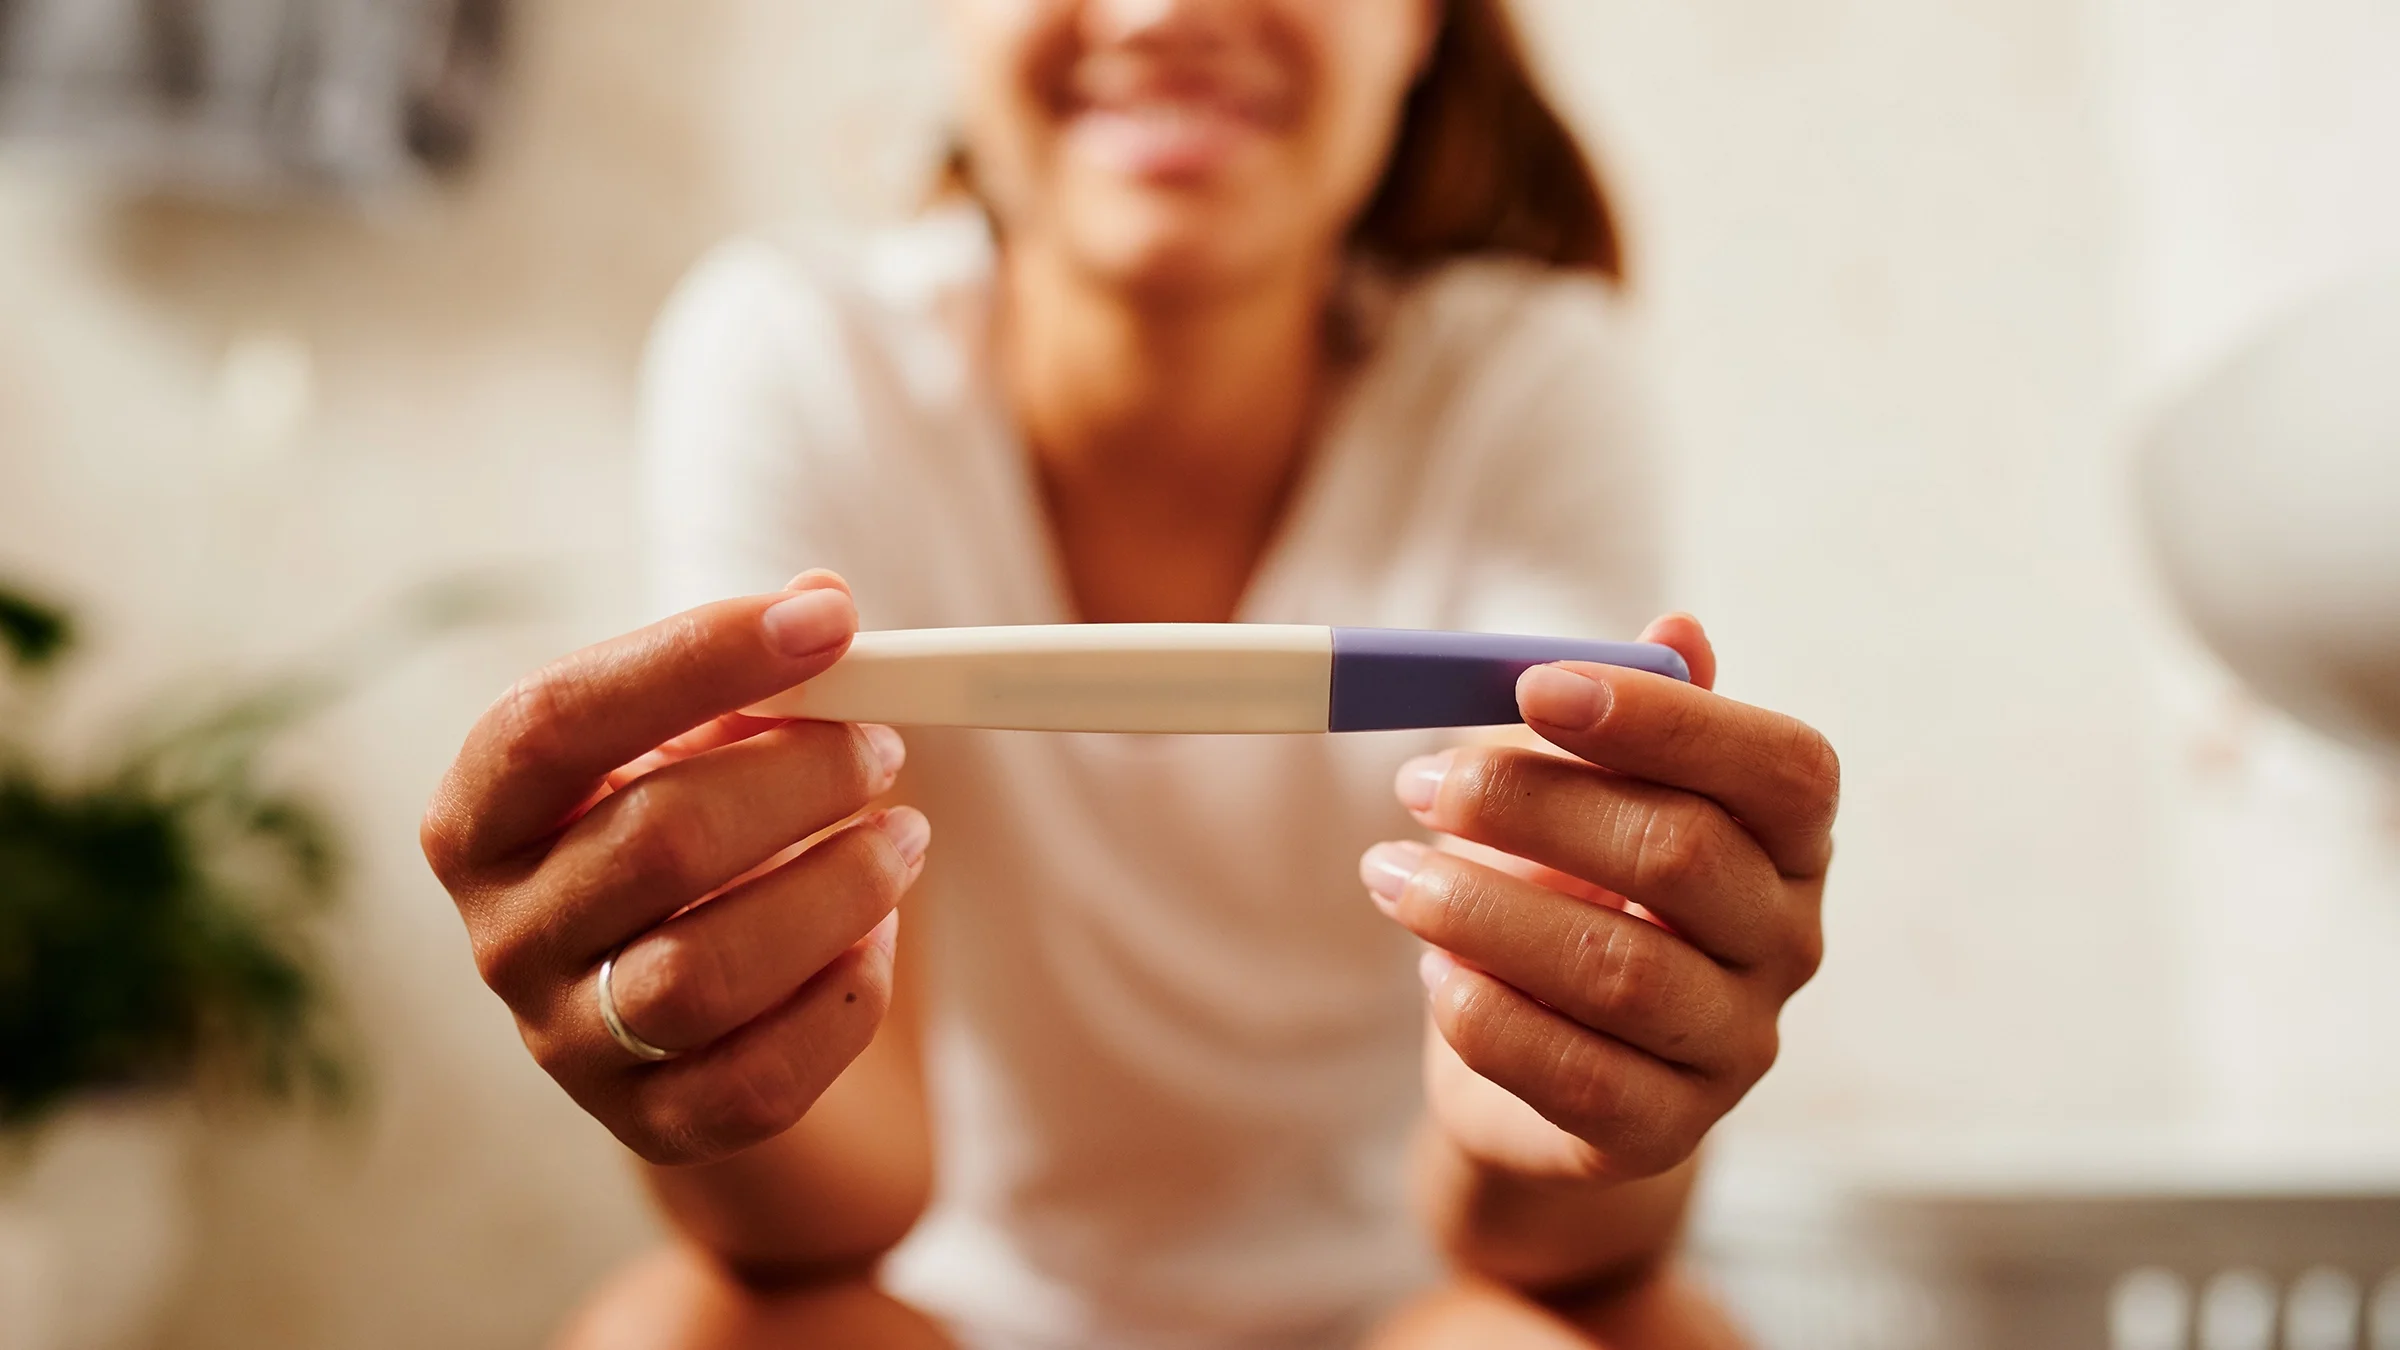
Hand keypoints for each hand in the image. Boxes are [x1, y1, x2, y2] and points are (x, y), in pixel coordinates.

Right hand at [420, 572, 927, 1165]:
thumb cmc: (691, 833)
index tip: (829, 619)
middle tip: (884, 746)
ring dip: (838, 890)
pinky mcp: (650, 1126)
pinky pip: (760, 1079)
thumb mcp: (695, 743)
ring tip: (904, 839)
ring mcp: (567, 1042)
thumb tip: (823, 602)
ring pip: (707, 973)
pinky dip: (842, 1000)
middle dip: (800, 781)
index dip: (696, 658)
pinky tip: (876, 940)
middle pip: (656, 843)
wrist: (689, 1011)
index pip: (558, 722)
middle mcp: (503, 935)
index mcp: (483, 815)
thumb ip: (751, 673)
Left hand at [1362, 615, 1833, 1180]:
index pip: (1780, 767)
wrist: (1536, 1066)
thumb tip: (1676, 630)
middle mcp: (1788, 941)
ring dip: (1479, 909)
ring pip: (1618, 968)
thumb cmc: (1567, 892)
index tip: (1533, 685)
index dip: (1664, 719)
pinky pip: (1574, 1073)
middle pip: (1683, 852)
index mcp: (1790, 839)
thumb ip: (1623, 720)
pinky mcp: (1665, 1134)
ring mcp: (1737, 1045)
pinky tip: (1433, 974)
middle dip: (1531, 804)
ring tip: (1387, 876)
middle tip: (1416, 783)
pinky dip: (1484, 1014)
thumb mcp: (1587, 796)